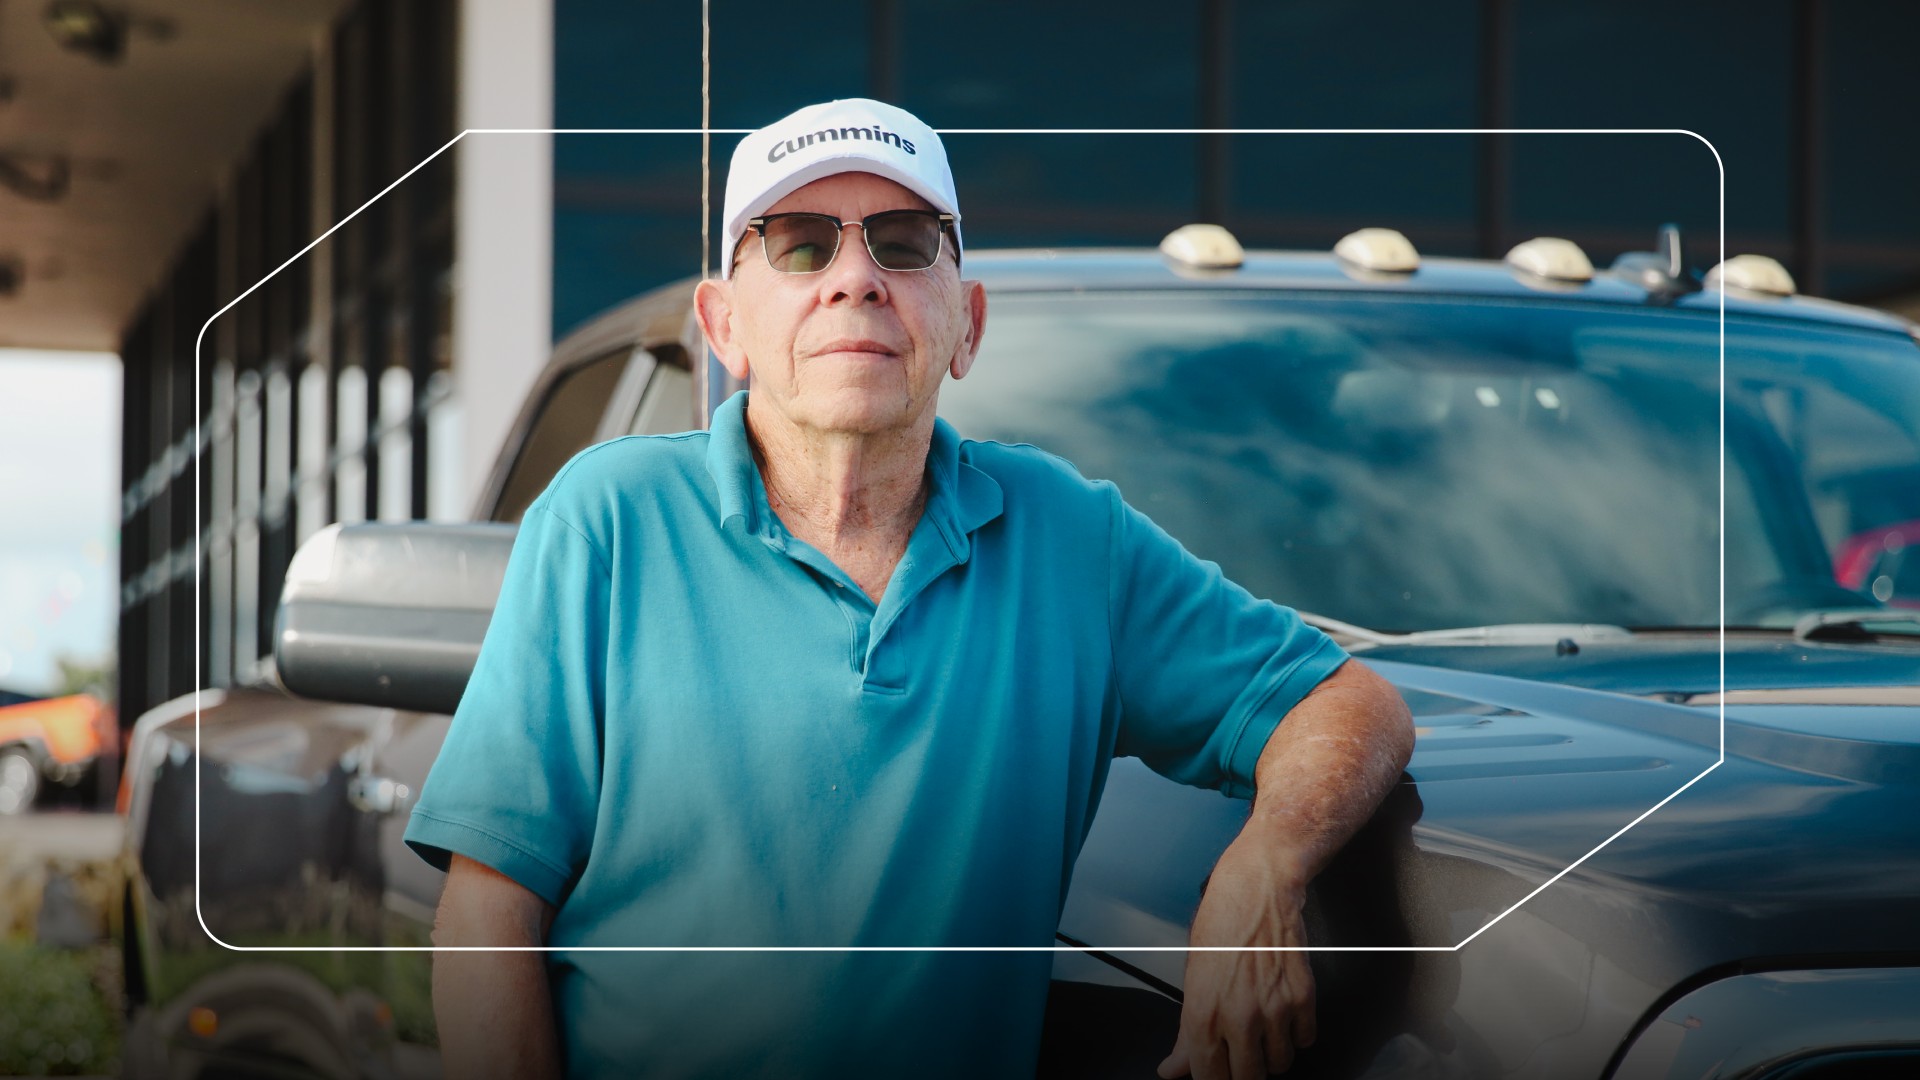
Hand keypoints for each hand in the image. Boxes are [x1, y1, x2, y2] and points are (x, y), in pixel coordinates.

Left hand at [1157, 835, 1316, 1078]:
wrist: (1257, 890)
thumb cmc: (1220, 927)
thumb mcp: (1191, 981)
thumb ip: (1186, 1034)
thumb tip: (1173, 1070)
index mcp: (1203, 1016)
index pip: (1210, 1079)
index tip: (1219, 1075)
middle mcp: (1239, 1018)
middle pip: (1248, 1079)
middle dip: (1244, 1071)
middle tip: (1241, 1051)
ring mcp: (1274, 1010)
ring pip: (1280, 1064)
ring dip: (1271, 1053)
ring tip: (1261, 1024)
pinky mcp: (1303, 999)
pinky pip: (1304, 1040)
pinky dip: (1296, 1033)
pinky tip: (1282, 1010)